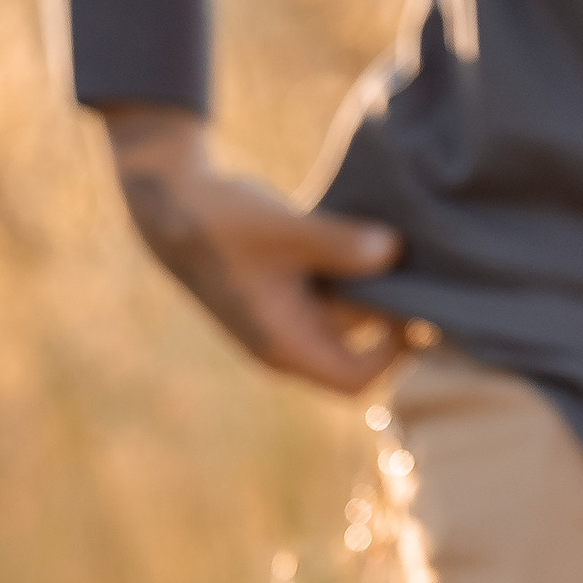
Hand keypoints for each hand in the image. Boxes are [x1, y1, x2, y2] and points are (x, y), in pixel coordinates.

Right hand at [100, 105, 403, 392]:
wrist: (172, 201)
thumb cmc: (222, 221)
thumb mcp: (284, 231)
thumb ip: (339, 244)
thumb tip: (394, 251)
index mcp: (284, 346)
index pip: (354, 381)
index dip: (391, 354)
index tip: (409, 308)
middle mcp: (287, 341)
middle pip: (357, 349)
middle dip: (385, 314)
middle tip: (410, 267)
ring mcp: (285, 317)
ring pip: (345, 316)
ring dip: (369, 287)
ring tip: (389, 244)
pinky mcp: (285, 290)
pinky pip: (331, 292)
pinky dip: (349, 270)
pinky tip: (362, 231)